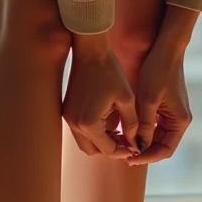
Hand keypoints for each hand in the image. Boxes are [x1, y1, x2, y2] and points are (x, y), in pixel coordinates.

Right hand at [63, 34, 138, 157]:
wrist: (90, 51)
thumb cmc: (110, 72)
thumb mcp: (126, 99)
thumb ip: (131, 124)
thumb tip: (135, 143)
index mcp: (89, 123)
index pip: (107, 149)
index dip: (123, 151)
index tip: (135, 147)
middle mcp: (75, 124)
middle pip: (93, 151)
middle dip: (110, 148)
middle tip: (127, 141)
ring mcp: (68, 117)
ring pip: (85, 142)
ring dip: (101, 141)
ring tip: (119, 132)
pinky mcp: (67, 110)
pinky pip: (80, 130)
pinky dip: (93, 132)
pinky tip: (108, 122)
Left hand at [129, 7, 197, 165]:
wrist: (166, 49)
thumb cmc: (158, 72)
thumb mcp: (148, 101)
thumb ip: (144, 126)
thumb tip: (138, 148)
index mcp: (180, 121)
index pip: (165, 150)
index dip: (147, 157)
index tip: (129, 159)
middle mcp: (180, 120)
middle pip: (161, 145)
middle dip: (143, 151)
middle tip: (122, 154)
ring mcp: (173, 114)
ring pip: (156, 136)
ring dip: (141, 141)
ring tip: (122, 145)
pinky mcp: (166, 107)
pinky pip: (155, 125)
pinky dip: (142, 130)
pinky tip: (127, 131)